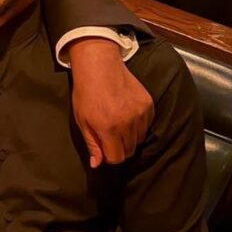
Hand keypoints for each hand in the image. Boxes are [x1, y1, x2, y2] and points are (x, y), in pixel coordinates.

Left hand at [67, 38, 153, 167]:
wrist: (99, 67)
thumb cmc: (86, 94)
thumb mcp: (82, 121)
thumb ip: (92, 144)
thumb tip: (97, 165)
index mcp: (108, 128)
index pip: (117, 158)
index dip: (109, 156)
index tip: (104, 148)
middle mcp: (127, 122)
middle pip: (130, 150)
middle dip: (119, 147)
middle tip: (110, 134)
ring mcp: (140, 113)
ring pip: (139, 139)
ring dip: (130, 137)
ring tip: (118, 123)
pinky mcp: (148, 104)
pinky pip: (147, 125)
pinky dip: (139, 125)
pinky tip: (127, 114)